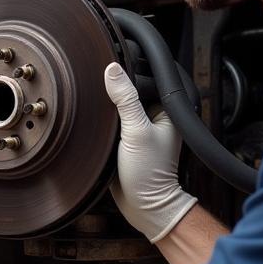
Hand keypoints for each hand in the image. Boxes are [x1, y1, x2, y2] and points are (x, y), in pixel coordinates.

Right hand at [103, 63, 196, 242]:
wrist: (143, 207)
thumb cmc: (149, 174)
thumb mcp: (136, 132)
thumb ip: (126, 100)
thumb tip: (113, 70)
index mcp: (168, 109)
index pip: (150, 75)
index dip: (133, 66)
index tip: (114, 56)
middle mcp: (156, 114)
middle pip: (135, 86)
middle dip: (119, 83)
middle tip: (100, 74)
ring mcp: (142, 126)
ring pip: (123, 101)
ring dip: (110, 99)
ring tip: (96, 92)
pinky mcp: (128, 137)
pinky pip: (115, 117)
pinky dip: (106, 114)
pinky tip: (94, 111)